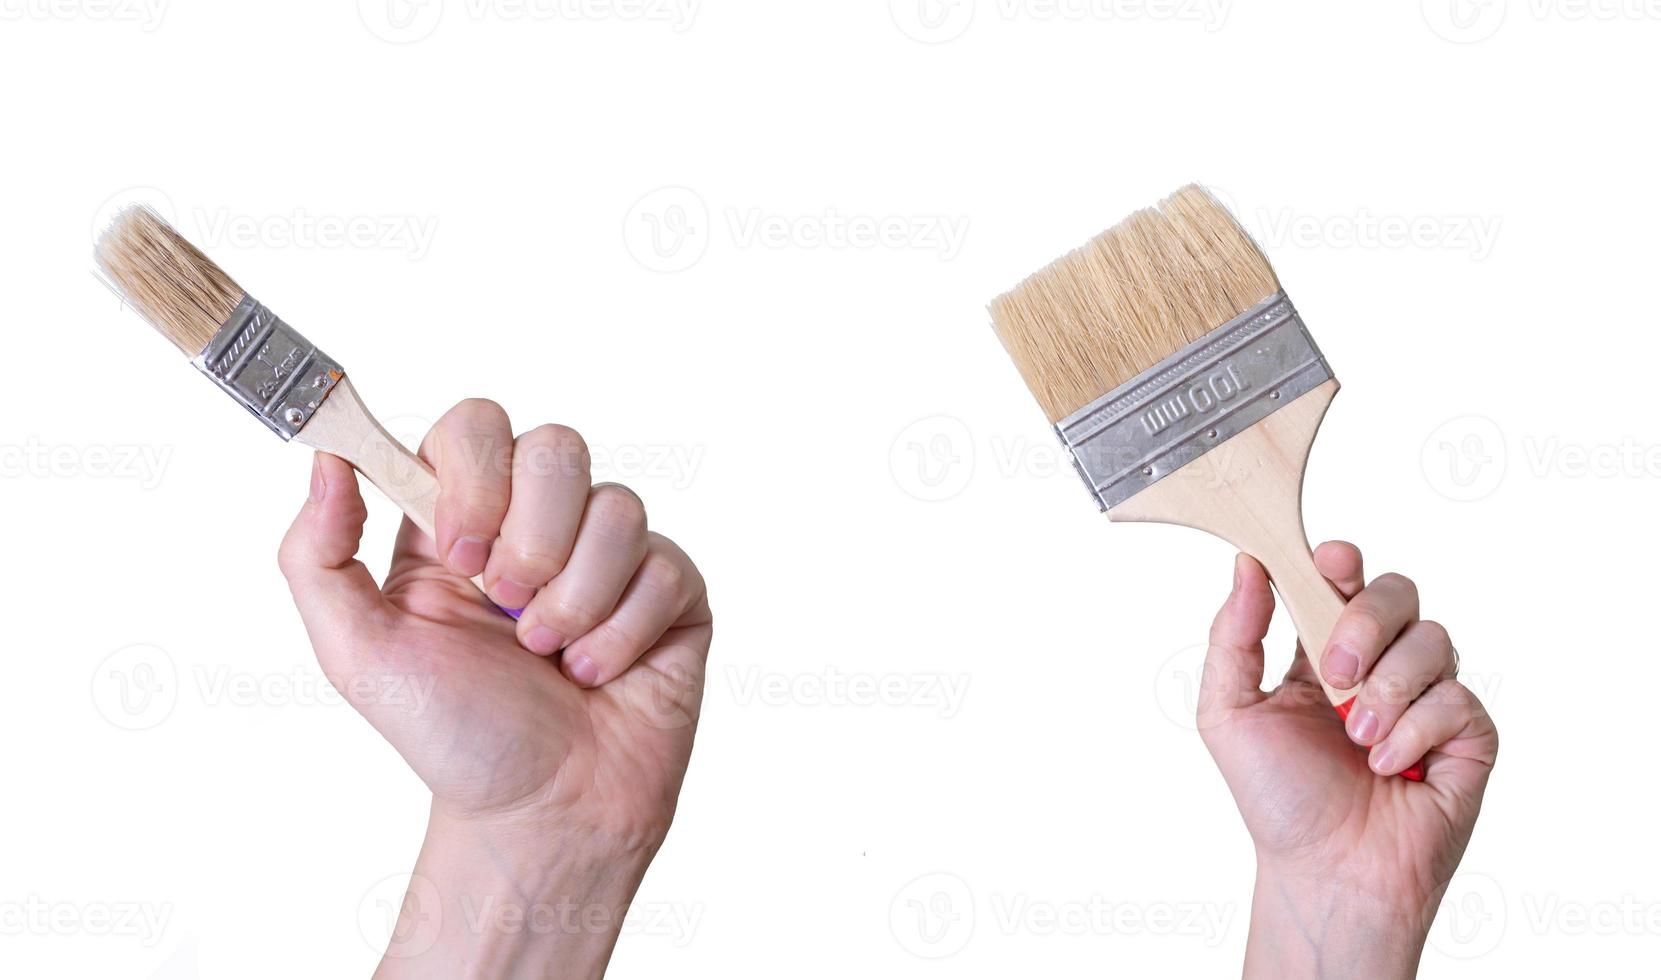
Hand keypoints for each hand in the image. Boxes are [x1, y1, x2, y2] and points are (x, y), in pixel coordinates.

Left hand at [278, 399, 710, 977]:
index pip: (477, 427)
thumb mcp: (358, 655)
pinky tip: (598, 673)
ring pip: (617, 507)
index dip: (476, 475)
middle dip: (533, 540)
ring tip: (551, 656)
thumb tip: (326, 457)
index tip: (461, 550)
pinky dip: (621, 635)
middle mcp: (540, 523)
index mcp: (462, 520)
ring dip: (575, 601)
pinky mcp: (672, 588)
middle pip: (557, 446)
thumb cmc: (457, 739)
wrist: (544, 813)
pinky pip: (663, 566)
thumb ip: (318, 556)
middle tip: (508, 610)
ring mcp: (611, 552)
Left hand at [1200, 542, 1496, 979]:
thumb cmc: (1279, 799)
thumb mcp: (1229, 711)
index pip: (1343, 580)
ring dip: (1386, 689)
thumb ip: (1233, 636)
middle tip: (1334, 672)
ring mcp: (1428, 696)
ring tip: (1356, 739)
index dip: (1341, 560)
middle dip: (1364, 622)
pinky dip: (1414, 732)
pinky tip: (1389, 766)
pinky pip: (1456, 699)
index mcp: (1323, 650)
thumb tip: (1246, 564)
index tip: (1330, 560)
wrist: (1326, 872)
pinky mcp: (1469, 734)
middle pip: (1397, 592)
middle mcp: (1380, 664)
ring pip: (1432, 640)